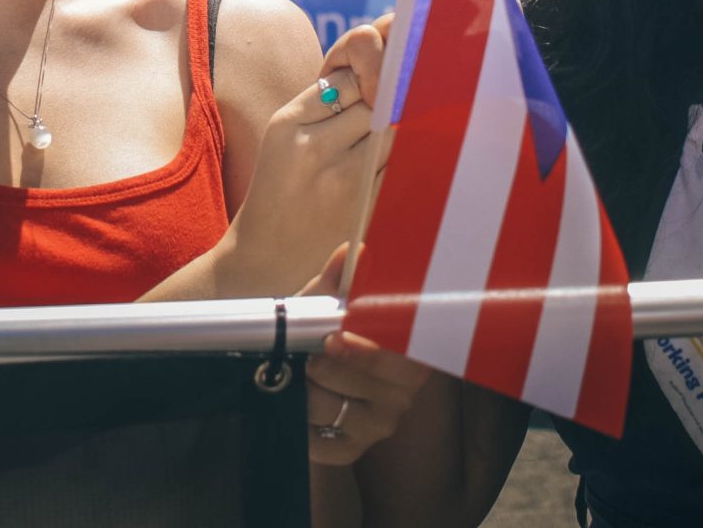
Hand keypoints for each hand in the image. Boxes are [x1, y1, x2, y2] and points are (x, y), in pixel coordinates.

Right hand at [224, 23, 389, 296]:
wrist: (265, 260)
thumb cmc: (283, 188)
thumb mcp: (288, 134)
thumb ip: (327, 98)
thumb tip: (381, 47)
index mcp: (288, 123)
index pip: (346, 78)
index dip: (371, 76)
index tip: (379, 85)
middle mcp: (311, 148)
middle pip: (375, 99)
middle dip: (391, 99)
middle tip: (397, 107)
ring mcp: (340, 182)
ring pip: (391, 130)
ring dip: (399, 128)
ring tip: (390, 139)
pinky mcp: (364, 211)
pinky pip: (399, 168)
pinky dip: (405, 160)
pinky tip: (402, 162)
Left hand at [303, 244, 437, 466]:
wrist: (300, 372)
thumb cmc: (323, 330)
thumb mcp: (328, 302)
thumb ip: (340, 280)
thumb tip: (352, 251)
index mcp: (410, 353)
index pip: (405, 357)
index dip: (369, 350)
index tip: (334, 336)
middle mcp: (403, 393)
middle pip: (374, 386)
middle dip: (333, 368)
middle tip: (308, 355)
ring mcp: (378, 425)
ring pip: (338, 408)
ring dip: (307, 389)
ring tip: (294, 372)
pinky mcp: (349, 451)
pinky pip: (321, 439)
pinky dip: (299, 419)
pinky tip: (293, 401)